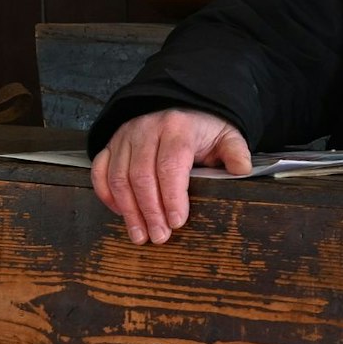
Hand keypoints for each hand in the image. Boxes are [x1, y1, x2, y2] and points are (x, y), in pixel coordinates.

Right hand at [91, 109, 251, 244]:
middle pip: (142, 176)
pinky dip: (107, 196)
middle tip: (159, 236)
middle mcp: (146, 130)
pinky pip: (101, 173)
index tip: (177, 222)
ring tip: (140, 234)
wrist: (181, 107)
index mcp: (177, 128)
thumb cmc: (203, 129)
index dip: (172, 197)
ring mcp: (125, 137)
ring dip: (129, 211)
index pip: (170, 166)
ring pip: (118, 178)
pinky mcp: (111, 144)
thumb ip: (236, 152)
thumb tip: (241, 170)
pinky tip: (122, 214)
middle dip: (150, 211)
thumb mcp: (226, 135)